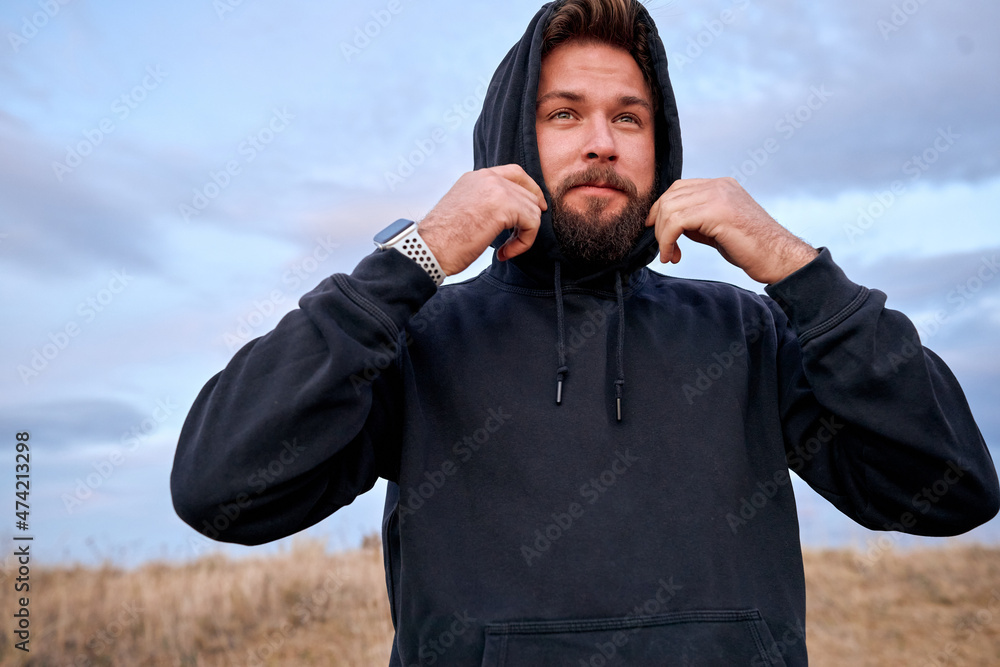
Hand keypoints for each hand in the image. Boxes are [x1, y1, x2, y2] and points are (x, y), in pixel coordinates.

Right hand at [418, 165, 547, 275]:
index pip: (515, 173)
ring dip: (524, 234)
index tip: (537, 208)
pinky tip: (504, 253)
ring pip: (532, 209)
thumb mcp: (465, 211)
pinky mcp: (505, 206)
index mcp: (476, 177)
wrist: (428, 248)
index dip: (531, 190)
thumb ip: (485, 204)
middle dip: (529, 217)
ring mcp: (497, 189)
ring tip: (505, 250)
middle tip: (516, 239)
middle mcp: (487, 177)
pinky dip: (524, 242)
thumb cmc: (442, 240)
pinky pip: (532, 223)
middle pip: (527, 192)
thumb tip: (511, 213)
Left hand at [645, 177, 817, 284]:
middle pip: (671, 196)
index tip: (657, 232)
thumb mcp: (716, 228)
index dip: (661, 209)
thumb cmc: (750, 248)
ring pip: (670, 209)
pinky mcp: (717, 211)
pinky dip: (667, 240)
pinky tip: (672, 256)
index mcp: (720, 186)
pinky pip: (677, 222)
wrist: (777, 257)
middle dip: (659, 224)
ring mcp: (719, 195)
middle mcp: (719, 185)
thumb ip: (694, 220)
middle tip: (664, 249)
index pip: (678, 188)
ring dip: (663, 236)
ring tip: (669, 255)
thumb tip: (666, 224)